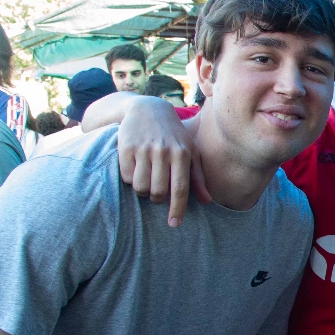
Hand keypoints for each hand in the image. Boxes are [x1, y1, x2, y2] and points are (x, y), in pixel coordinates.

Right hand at [115, 96, 210, 226]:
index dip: (177, 209)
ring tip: (147, 179)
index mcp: (182, 153)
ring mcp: (144, 149)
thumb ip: (198, 176)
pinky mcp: (126, 147)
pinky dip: (130, 179)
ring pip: (141, 187)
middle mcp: (163, 151)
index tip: (174, 224)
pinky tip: (136, 168)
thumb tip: (208, 201)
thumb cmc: (173, 136)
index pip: (181, 189)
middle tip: (158, 192)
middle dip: (158, 199)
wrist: (147, 110)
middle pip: (159, 192)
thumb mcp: (190, 151)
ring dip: (143, 190)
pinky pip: (127, 177)